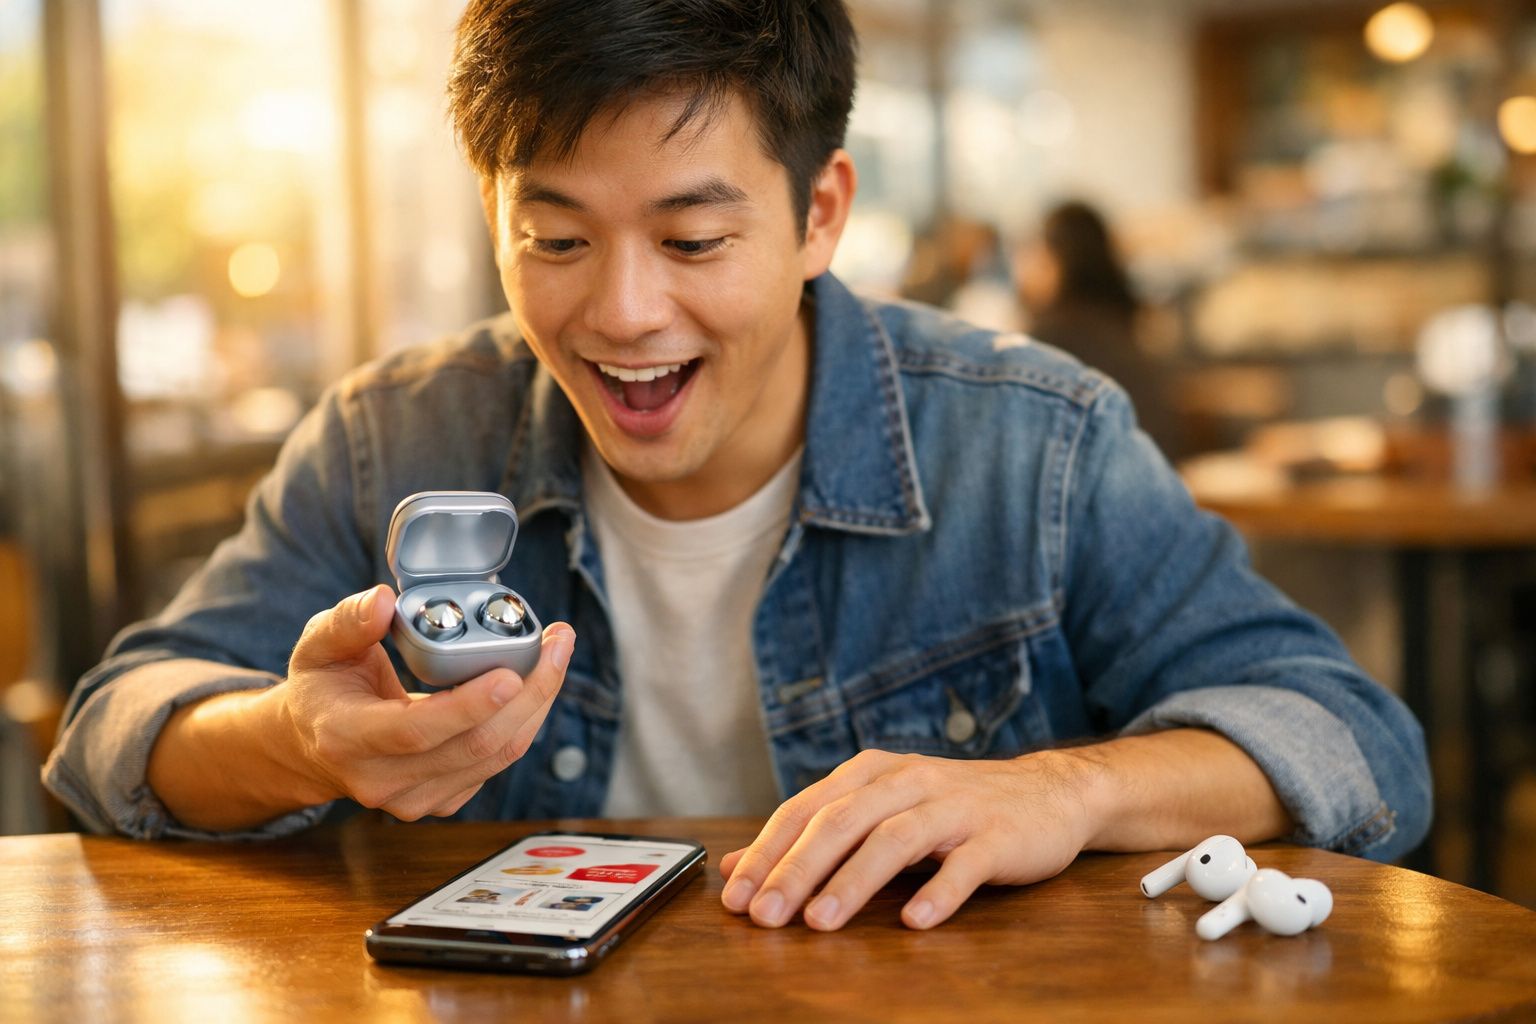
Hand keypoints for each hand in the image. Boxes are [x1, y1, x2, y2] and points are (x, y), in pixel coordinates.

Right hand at [276, 584, 574, 820]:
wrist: (312, 747)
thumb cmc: (323, 688)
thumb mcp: (318, 645)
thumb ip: (349, 621)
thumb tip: (384, 601)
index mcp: (346, 739)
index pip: (416, 730)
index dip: (467, 706)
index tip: (510, 674)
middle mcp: (382, 780)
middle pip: (474, 746)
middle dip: (529, 693)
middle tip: (557, 644)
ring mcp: (414, 798)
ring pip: (496, 756)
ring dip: (537, 704)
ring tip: (556, 653)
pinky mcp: (442, 800)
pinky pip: (497, 762)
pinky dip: (524, 721)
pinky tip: (535, 682)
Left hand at [718, 748, 1097, 930]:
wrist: (1050, 793)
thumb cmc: (951, 808)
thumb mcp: (878, 810)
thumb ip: (812, 835)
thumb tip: (736, 866)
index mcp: (871, 772)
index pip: (806, 810)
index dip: (767, 852)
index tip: (736, 899)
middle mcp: (907, 781)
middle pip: (842, 821)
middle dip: (798, 869)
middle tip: (766, 915)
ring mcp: (955, 806)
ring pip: (895, 839)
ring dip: (855, 880)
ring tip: (822, 921)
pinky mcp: (998, 835)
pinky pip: (965, 864)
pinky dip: (938, 890)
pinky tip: (915, 920)